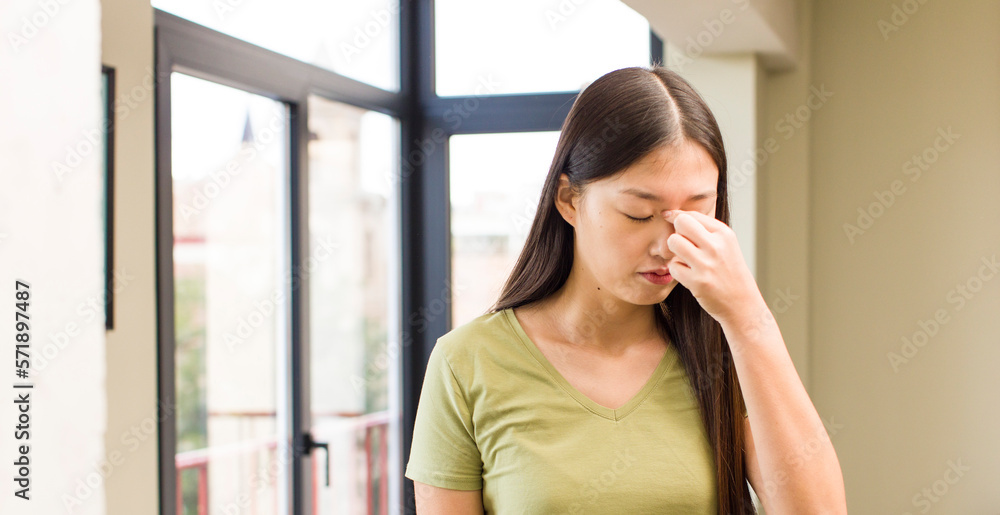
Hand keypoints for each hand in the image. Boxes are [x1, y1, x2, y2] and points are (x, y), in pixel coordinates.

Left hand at [662, 209, 764, 326]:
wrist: (742, 303)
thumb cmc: (729, 272)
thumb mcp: (725, 245)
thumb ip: (704, 230)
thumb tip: (674, 215)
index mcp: (724, 234)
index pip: (692, 215)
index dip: (677, 217)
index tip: (669, 218)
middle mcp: (716, 246)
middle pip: (681, 223)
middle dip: (676, 231)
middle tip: (682, 244)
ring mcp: (706, 264)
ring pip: (673, 242)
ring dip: (674, 252)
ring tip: (685, 260)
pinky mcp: (697, 281)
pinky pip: (673, 266)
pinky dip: (677, 271)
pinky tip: (689, 275)